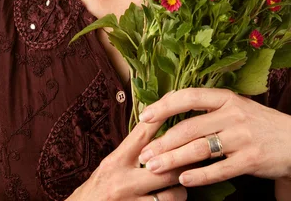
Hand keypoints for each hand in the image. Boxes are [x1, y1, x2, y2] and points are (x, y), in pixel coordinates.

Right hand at [65, 115, 194, 200]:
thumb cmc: (94, 191)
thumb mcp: (108, 167)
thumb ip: (129, 153)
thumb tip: (152, 132)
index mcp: (116, 161)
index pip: (142, 134)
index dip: (161, 116)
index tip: (176, 99)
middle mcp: (122, 181)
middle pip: (163, 165)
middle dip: (182, 160)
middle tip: (196, 153)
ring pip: (169, 195)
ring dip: (181, 190)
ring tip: (183, 185)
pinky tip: (173, 199)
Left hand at [136, 88, 290, 189]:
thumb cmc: (256, 123)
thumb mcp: (235, 107)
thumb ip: (208, 108)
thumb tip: (169, 109)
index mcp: (226, 97)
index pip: (188, 96)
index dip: (164, 106)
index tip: (144, 117)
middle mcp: (233, 113)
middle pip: (189, 127)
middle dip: (162, 142)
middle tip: (143, 155)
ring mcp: (243, 136)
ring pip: (199, 149)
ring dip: (173, 160)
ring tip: (154, 169)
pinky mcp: (251, 159)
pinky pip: (219, 170)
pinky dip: (199, 176)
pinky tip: (183, 180)